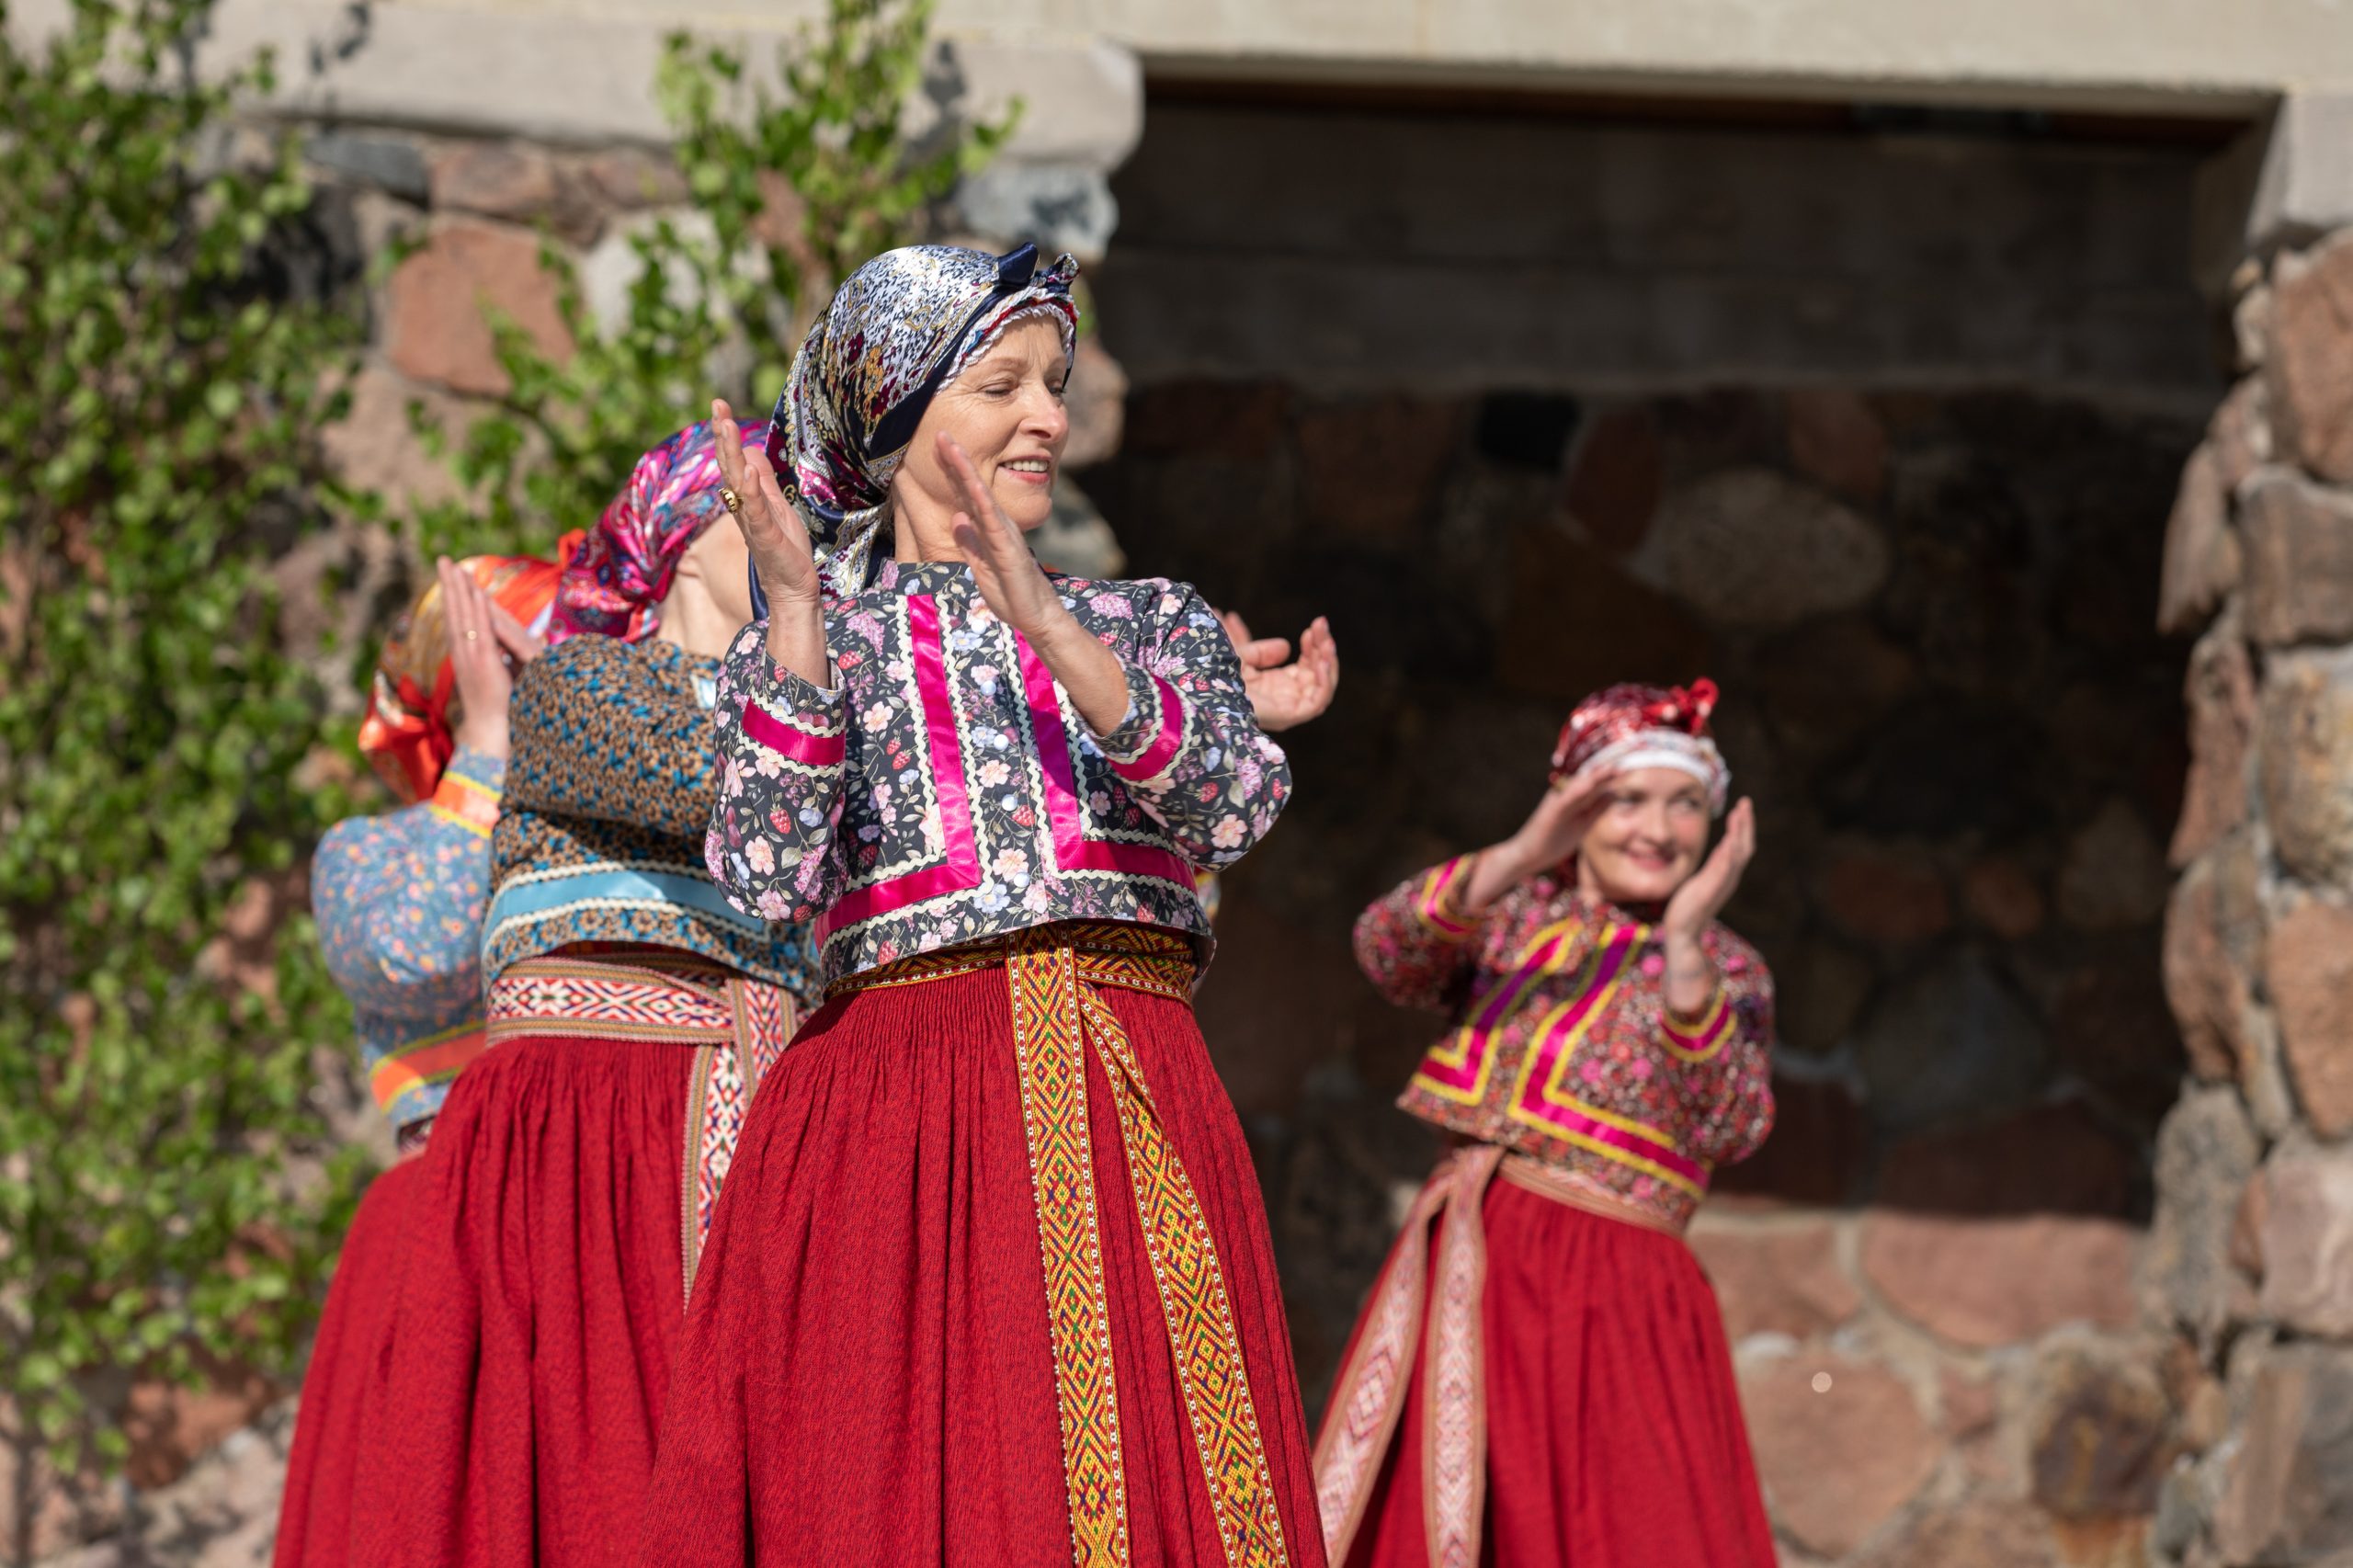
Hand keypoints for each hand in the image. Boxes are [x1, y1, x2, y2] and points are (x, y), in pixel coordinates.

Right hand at [442, 557, 544, 759]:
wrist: (490, 731)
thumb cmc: (495, 706)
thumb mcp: (495, 675)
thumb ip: (495, 658)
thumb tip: (501, 647)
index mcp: (466, 654)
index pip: (459, 617)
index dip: (455, 596)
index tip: (453, 574)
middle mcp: (464, 652)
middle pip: (455, 611)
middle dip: (451, 585)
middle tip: (444, 560)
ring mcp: (472, 656)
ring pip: (463, 616)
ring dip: (460, 591)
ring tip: (454, 567)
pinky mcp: (484, 663)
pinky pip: (481, 631)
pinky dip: (478, 612)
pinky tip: (477, 593)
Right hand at [709, 398, 818, 609]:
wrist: (793, 590)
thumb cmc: (785, 550)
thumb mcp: (776, 507)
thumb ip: (763, 482)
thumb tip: (751, 453)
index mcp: (745, 499)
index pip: (732, 461)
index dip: (726, 435)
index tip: (719, 406)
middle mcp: (742, 508)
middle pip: (729, 466)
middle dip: (723, 435)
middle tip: (717, 406)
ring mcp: (752, 522)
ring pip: (737, 482)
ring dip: (731, 453)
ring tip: (727, 426)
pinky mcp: (765, 537)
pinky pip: (755, 511)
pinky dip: (750, 490)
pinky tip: (747, 470)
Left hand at [938, 433, 1066, 637]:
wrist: (1036, 617)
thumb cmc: (1011, 595)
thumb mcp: (980, 566)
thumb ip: (970, 542)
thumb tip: (958, 517)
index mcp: (988, 529)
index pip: (966, 495)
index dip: (952, 472)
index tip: (937, 449)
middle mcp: (996, 524)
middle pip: (971, 486)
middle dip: (955, 459)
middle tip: (940, 433)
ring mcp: (1003, 533)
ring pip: (980, 494)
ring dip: (964, 469)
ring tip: (950, 446)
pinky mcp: (1008, 548)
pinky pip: (992, 520)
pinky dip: (981, 499)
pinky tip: (971, 483)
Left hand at [1221, 610, 1337, 732]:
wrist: (1205, 691)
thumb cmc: (1216, 679)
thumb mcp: (1242, 659)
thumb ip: (1262, 652)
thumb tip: (1286, 647)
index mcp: (1278, 687)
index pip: (1307, 667)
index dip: (1313, 646)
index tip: (1313, 626)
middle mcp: (1287, 699)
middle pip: (1318, 674)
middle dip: (1323, 647)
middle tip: (1321, 624)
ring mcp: (1289, 709)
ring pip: (1322, 687)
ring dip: (1328, 662)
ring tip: (1326, 642)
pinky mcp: (1289, 715)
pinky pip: (1317, 702)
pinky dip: (1324, 682)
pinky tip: (1320, 661)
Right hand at [1460, 768, 1619, 912]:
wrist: (1526, 855)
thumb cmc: (1552, 842)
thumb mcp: (1582, 825)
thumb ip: (1596, 808)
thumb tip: (1614, 793)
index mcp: (1573, 797)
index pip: (1596, 783)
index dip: (1612, 774)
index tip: (1630, 765)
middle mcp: (1564, 794)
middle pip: (1590, 779)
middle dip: (1608, 769)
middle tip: (1628, 757)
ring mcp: (1557, 801)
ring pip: (1579, 786)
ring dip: (1596, 776)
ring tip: (1614, 768)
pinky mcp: (1550, 811)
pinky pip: (1566, 799)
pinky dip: (1578, 791)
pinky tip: (1590, 785)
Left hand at [1663, 799, 1755, 937]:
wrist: (1684, 931)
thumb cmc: (1690, 907)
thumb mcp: (1703, 880)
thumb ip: (1715, 866)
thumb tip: (1721, 849)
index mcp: (1726, 874)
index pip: (1739, 846)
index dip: (1741, 827)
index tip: (1740, 808)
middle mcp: (1728, 878)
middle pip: (1744, 846)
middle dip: (1745, 823)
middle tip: (1745, 802)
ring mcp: (1721, 884)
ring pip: (1736, 854)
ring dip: (1739, 833)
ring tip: (1739, 813)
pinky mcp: (1711, 890)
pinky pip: (1724, 869)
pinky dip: (1729, 855)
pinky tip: (1729, 840)